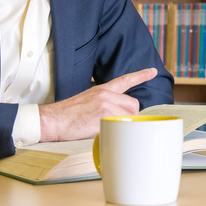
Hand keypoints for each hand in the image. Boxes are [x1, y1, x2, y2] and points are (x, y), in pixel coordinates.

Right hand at [39, 68, 157, 141]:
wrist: (51, 120)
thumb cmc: (67, 114)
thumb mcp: (88, 100)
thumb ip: (104, 102)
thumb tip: (117, 112)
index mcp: (102, 89)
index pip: (125, 80)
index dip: (141, 75)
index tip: (153, 71)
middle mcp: (106, 94)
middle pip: (133, 105)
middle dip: (129, 116)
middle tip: (116, 124)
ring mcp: (105, 105)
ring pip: (129, 116)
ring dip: (123, 125)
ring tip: (106, 129)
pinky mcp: (103, 118)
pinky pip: (119, 127)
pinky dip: (114, 133)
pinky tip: (101, 135)